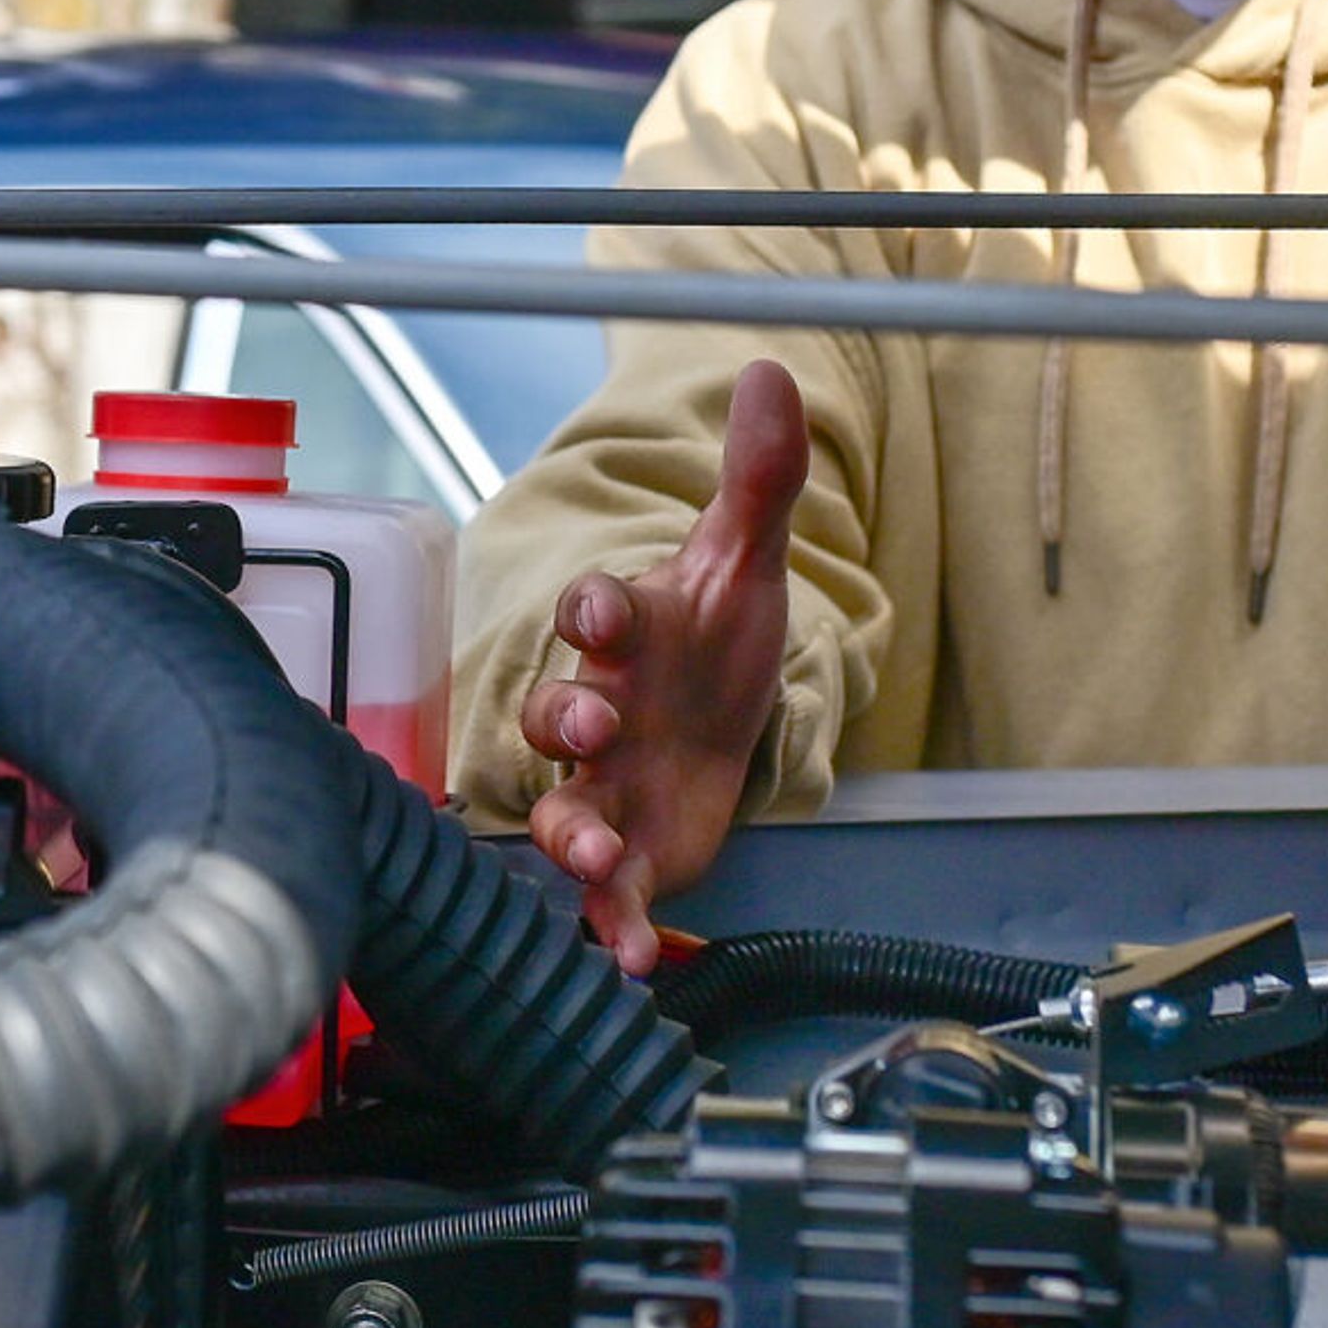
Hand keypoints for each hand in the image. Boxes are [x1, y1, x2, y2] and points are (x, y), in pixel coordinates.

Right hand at [521, 359, 808, 972]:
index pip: (594, 608)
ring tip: (594, 853)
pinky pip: (604, 892)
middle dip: (566, 719)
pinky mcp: (627, 850)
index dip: (595, 609)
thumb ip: (755, 479)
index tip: (605, 613)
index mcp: (625, 633)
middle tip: (590, 725)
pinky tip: (630, 957)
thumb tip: (770, 370)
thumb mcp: (744, 564)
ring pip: (563, 806)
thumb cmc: (713, 642)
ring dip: (571, 830)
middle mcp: (599, 708)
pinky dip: (612, 924)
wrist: (721, 724)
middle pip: (557, 712)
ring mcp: (605, 785)